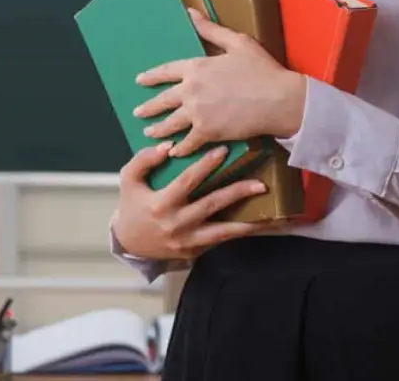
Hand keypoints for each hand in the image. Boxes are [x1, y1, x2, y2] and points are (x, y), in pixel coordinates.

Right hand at [112, 141, 276, 259]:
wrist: (128, 244)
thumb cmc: (131, 206)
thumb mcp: (128, 180)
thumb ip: (143, 160)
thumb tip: (167, 147)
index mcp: (161, 204)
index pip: (188, 181)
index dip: (206, 165)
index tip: (223, 151)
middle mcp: (177, 224)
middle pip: (212, 205)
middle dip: (237, 193)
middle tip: (260, 183)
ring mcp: (187, 241)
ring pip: (222, 231)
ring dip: (247, 223)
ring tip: (270, 215)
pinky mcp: (194, 251)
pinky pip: (219, 241)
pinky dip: (238, 233)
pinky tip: (257, 226)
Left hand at [134, 8, 305, 157]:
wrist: (278, 99)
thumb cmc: (261, 69)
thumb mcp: (237, 42)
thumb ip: (211, 30)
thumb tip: (191, 13)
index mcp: (197, 67)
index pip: (166, 71)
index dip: (151, 76)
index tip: (140, 81)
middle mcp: (191, 90)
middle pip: (163, 101)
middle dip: (148, 108)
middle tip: (138, 113)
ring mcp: (197, 113)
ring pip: (170, 124)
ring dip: (157, 129)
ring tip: (148, 134)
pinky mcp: (207, 132)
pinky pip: (187, 143)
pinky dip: (179, 149)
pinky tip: (173, 152)